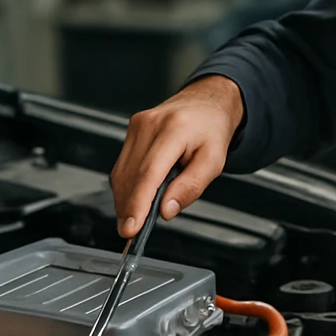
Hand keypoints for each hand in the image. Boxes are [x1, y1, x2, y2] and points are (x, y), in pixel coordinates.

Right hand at [110, 75, 244, 237]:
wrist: (207, 102)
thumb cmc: (211, 130)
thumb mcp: (213, 161)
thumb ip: (191, 187)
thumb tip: (166, 210)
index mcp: (174, 129)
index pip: (148, 174)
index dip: (137, 204)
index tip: (131, 228)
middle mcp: (150, 124)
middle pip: (130, 177)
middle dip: (128, 209)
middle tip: (132, 233)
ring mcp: (137, 126)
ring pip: (121, 173)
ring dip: (125, 200)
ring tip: (135, 219)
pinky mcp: (132, 131)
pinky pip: (122, 166)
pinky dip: (127, 187)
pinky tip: (135, 199)